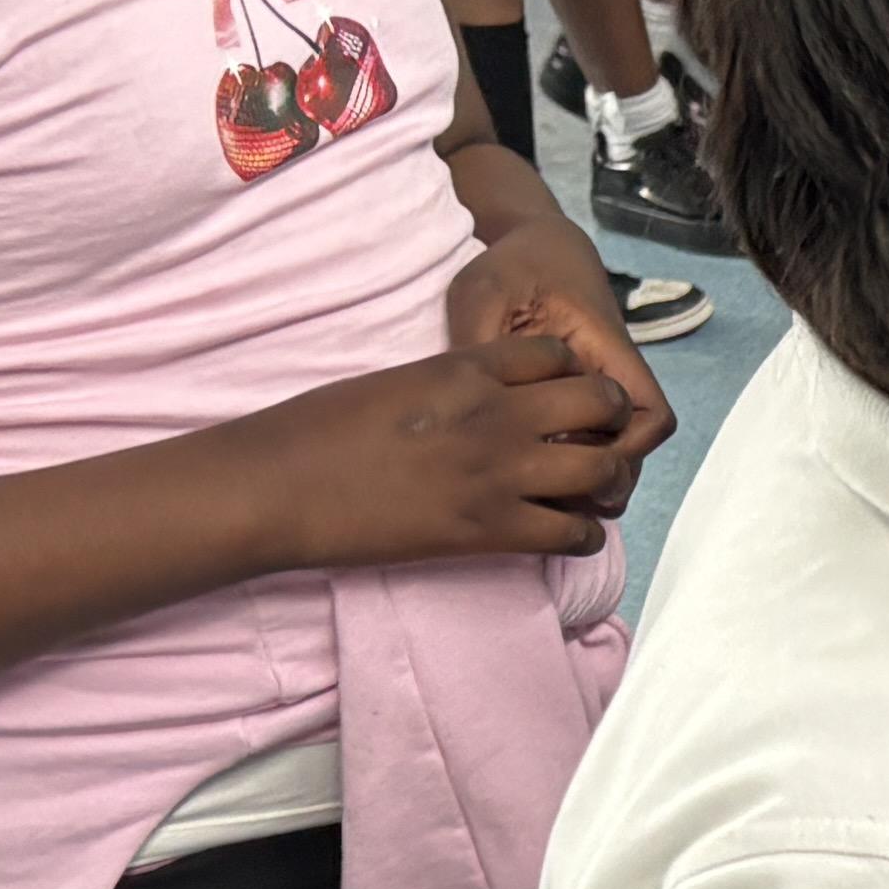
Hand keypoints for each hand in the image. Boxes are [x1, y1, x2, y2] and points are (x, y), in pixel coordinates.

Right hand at [245, 327, 652, 570]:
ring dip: (605, 480)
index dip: (572, 373)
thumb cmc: (316, 430)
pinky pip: (574, 534)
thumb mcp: (394, 382)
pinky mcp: (489, 531)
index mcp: (466, 369)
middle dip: (609, 420)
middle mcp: (496, 415)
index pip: (557, 354)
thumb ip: (447, 384)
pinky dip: (581, 535)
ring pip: (602, 470)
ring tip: (587, 490)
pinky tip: (564, 532)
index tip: (565, 395)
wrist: (279, 487)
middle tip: (595, 439)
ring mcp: (498, 473)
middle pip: (601, 404)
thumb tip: (471, 397)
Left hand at [440, 206, 675, 492]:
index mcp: (605, 352)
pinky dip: (569, 465)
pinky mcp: (579, 401)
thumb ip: (479, 346)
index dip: (625, 449)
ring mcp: (599, 393)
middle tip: (549, 496)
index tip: (570, 456)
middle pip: (637, 450)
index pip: (649, 416)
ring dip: (586, 478)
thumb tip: (466, 409)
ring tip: (536, 494)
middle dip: (603, 479)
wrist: (535, 245)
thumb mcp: (484, 294)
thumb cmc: (514, 268)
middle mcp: (613, 380)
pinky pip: (592, 443)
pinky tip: (528, 472)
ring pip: (616, 454)